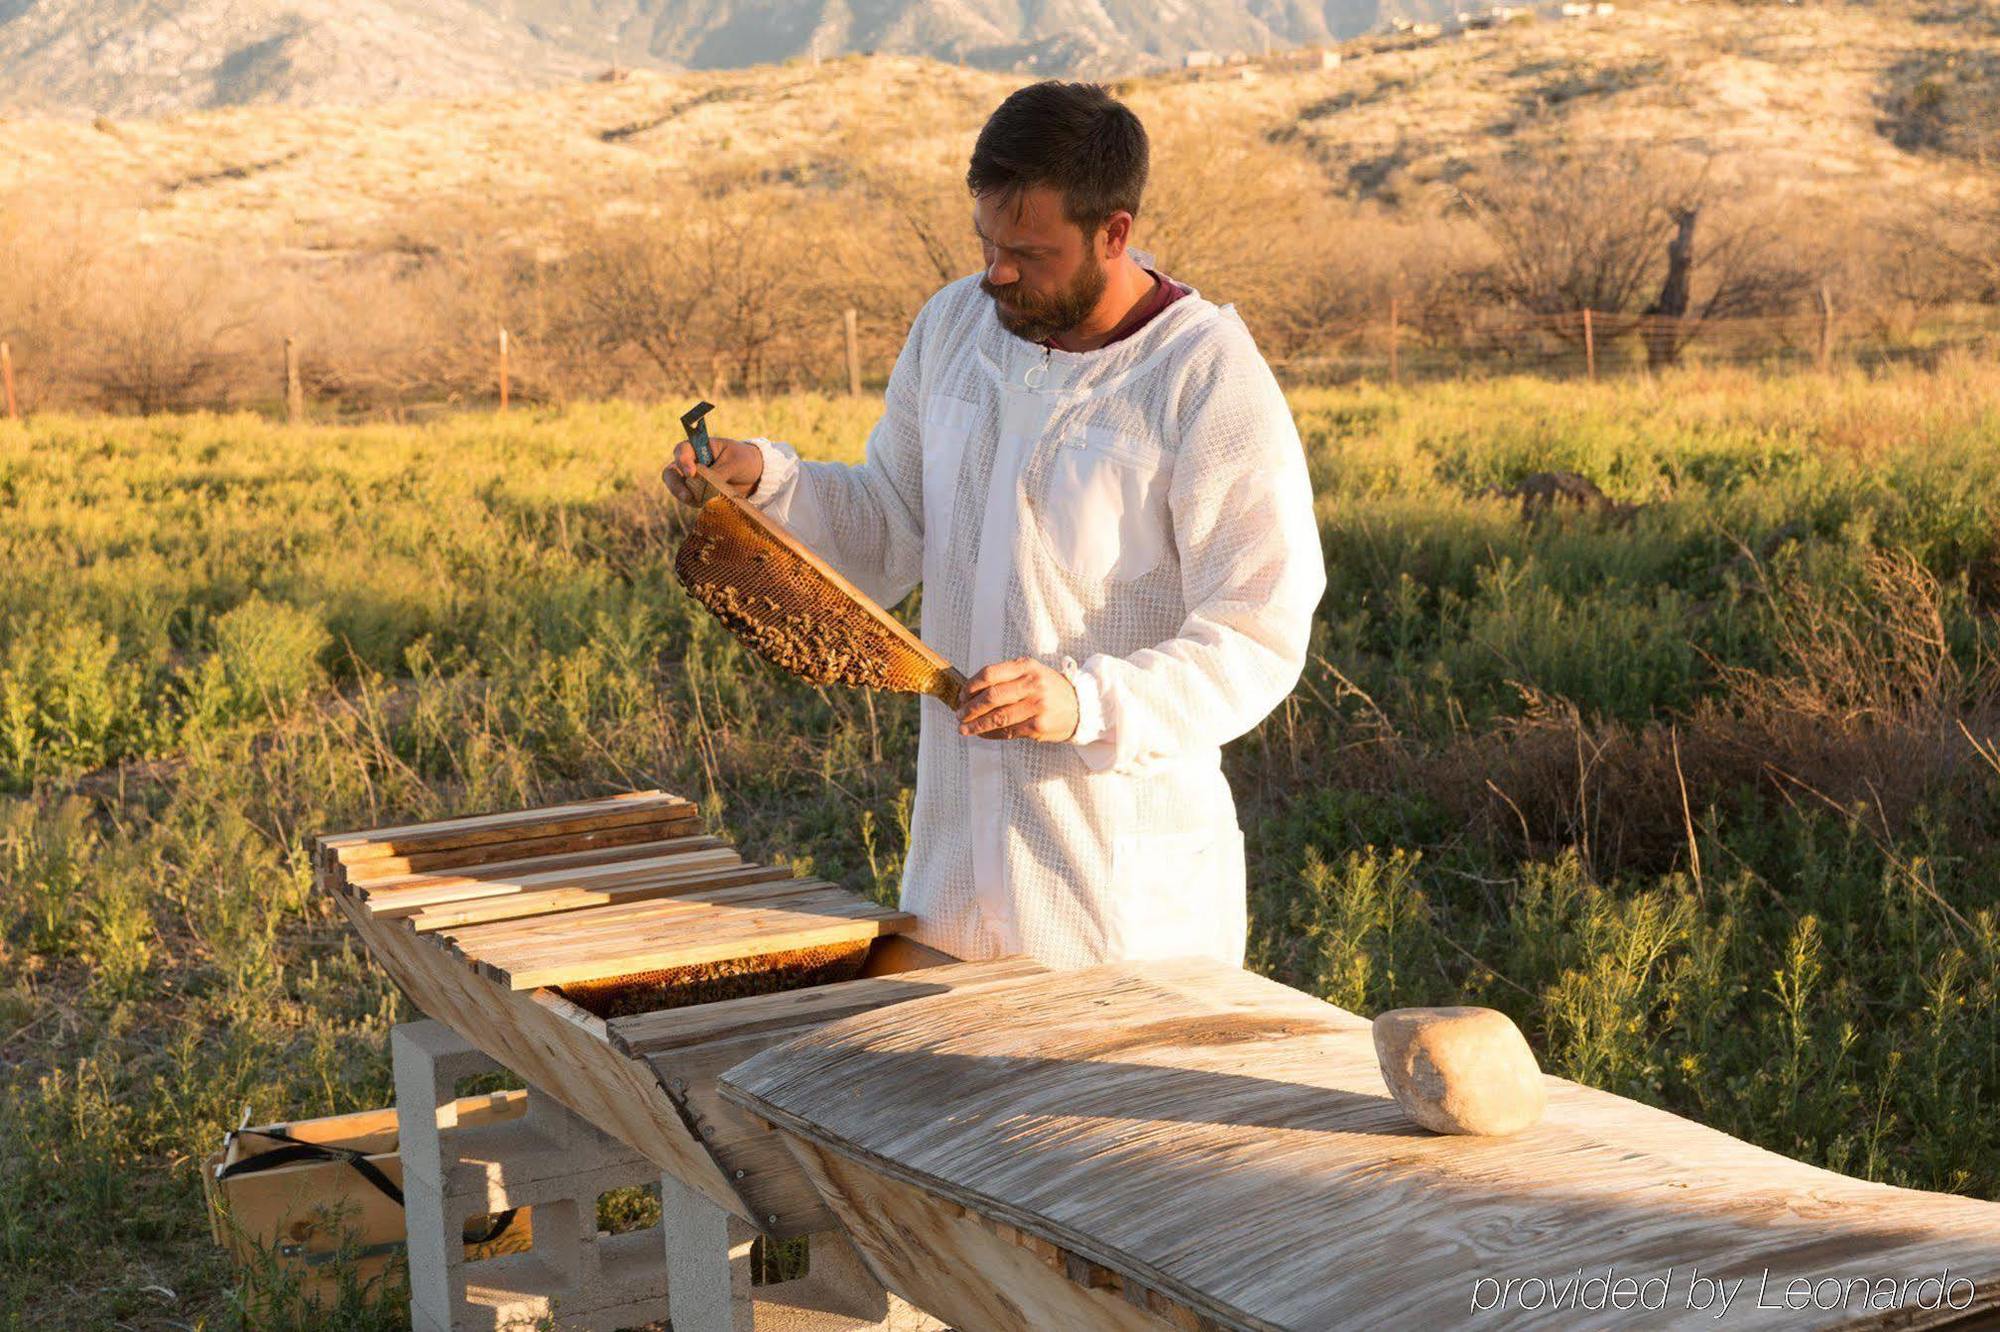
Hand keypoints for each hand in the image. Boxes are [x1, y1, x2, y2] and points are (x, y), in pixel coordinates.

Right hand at [664, 435, 763, 505]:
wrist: (756, 474)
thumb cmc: (744, 460)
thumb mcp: (735, 462)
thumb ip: (720, 472)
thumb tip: (707, 487)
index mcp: (699, 447)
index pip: (682, 451)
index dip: (682, 461)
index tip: (691, 473)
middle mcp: (691, 462)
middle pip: (671, 472)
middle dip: (675, 485)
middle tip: (686, 496)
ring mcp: (692, 479)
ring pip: (677, 488)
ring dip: (686, 497)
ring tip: (700, 502)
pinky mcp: (698, 493)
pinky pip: (690, 499)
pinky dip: (696, 503)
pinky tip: (708, 503)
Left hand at [957, 658, 1078, 741]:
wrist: (1081, 706)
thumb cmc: (1050, 689)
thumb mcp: (1033, 672)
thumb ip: (1007, 676)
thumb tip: (973, 691)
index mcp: (1027, 667)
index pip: (990, 674)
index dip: (970, 686)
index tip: (961, 695)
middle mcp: (1032, 684)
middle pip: (991, 697)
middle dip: (970, 708)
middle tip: (959, 714)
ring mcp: (1036, 706)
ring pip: (997, 717)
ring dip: (976, 725)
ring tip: (964, 728)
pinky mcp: (1038, 726)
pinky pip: (1008, 732)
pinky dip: (991, 734)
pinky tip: (982, 734)